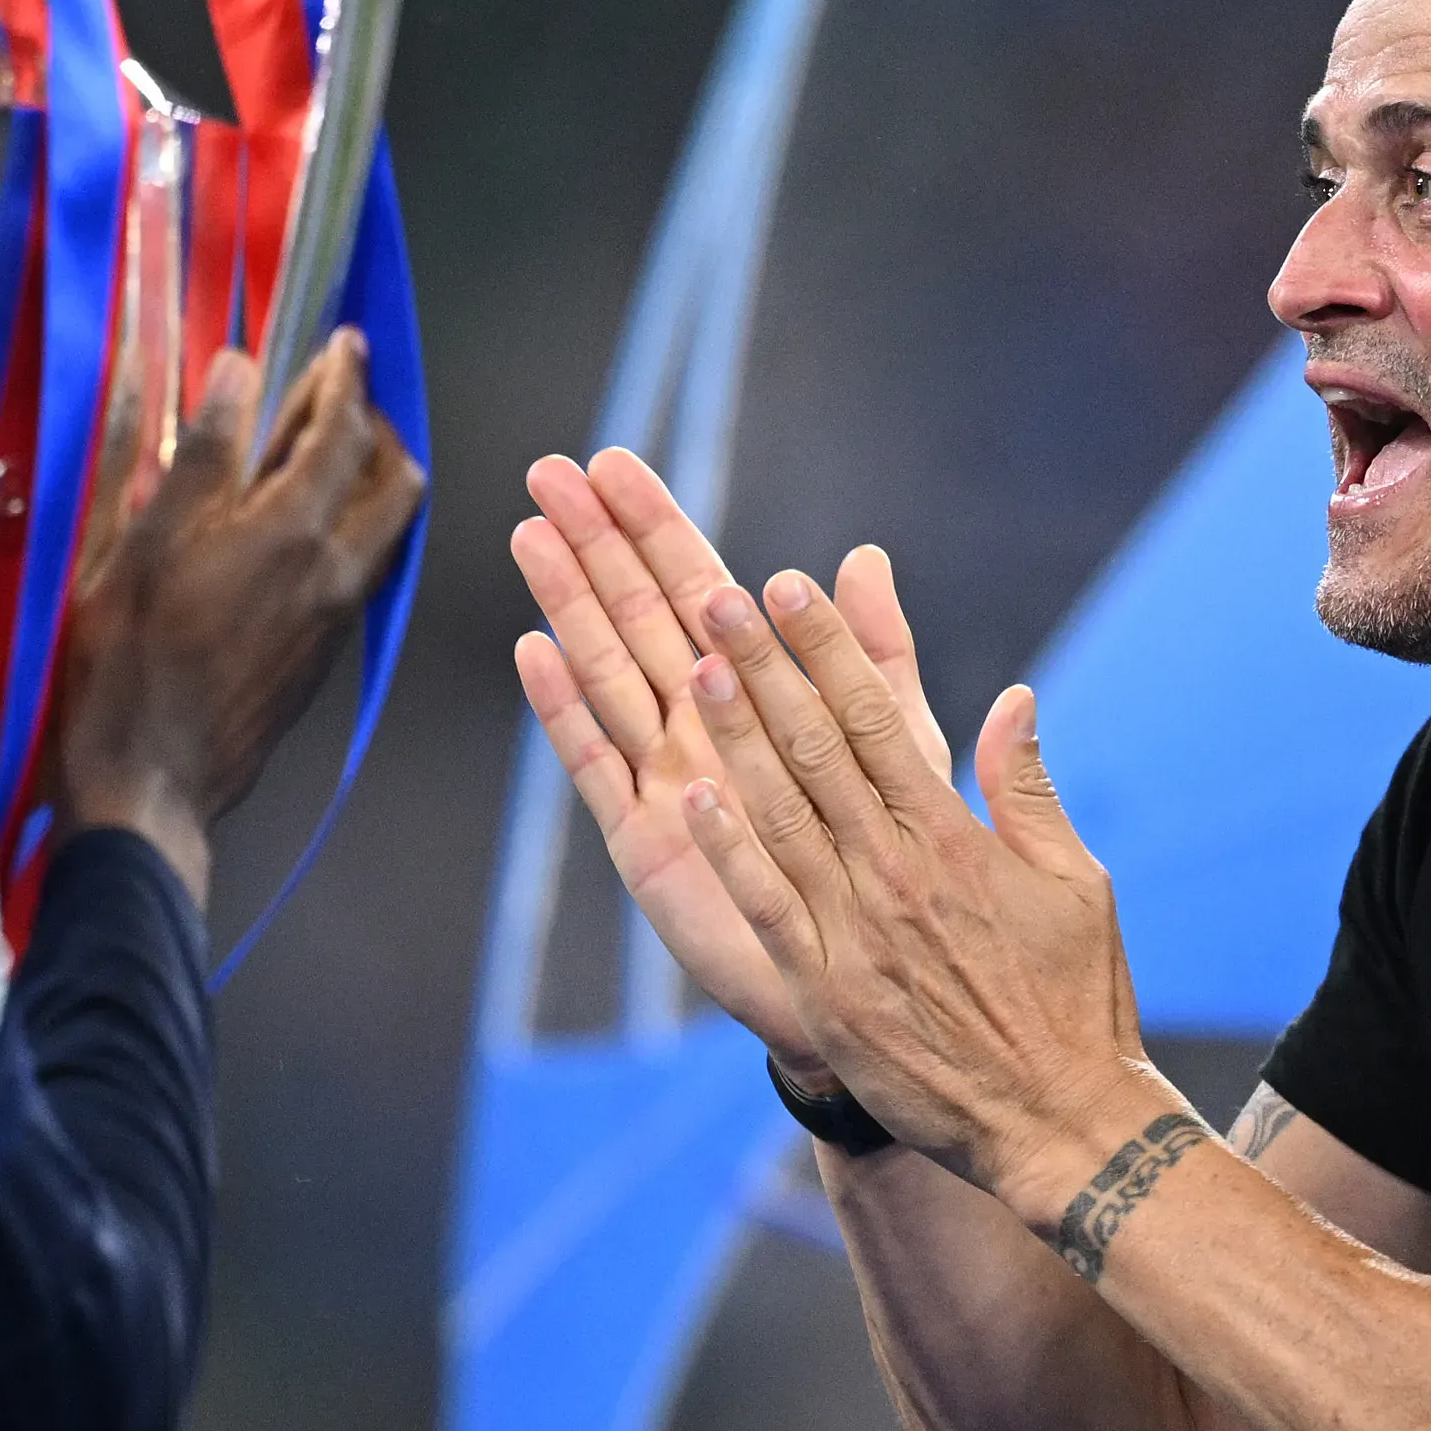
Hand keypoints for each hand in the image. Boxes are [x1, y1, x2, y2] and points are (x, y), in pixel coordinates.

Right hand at [54, 331, 426, 903]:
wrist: (149, 785)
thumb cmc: (123, 663)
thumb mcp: (137, 543)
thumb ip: (196, 453)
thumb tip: (238, 371)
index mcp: (289, 530)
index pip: (342, 428)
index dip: (344, 376)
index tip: (341, 343)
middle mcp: (333, 570)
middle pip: (394, 476)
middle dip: (372, 423)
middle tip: (329, 395)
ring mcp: (334, 616)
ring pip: (386, 526)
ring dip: (368, 475)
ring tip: (312, 453)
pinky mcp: (323, 652)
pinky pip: (362, 566)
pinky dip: (349, 523)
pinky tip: (294, 522)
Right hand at [510, 447, 947, 1075]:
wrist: (876, 970)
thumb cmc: (892, 853)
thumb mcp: (898, 741)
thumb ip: (876, 654)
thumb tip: (866, 556)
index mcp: (756, 689)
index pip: (695, 585)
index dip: (655, 524)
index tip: (613, 461)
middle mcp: (698, 721)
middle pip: (636, 614)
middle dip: (595, 542)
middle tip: (549, 471)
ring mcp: (662, 773)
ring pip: (608, 670)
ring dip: (569, 604)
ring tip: (531, 536)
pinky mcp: (642, 836)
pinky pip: (598, 763)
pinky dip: (567, 708)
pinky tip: (535, 652)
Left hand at [672, 567, 1162, 1213]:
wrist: (1056, 1124)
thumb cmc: (1075, 1001)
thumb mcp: (1077, 882)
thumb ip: (1027, 788)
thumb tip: (1013, 698)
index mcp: (954, 837)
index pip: (877, 718)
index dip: (825, 647)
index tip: (788, 586)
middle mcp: (896, 872)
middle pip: (816, 749)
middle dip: (763, 667)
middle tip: (716, 597)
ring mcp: (854, 931)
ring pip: (781, 814)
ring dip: (734, 738)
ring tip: (692, 667)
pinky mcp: (826, 989)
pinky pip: (768, 906)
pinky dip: (730, 850)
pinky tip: (693, 795)